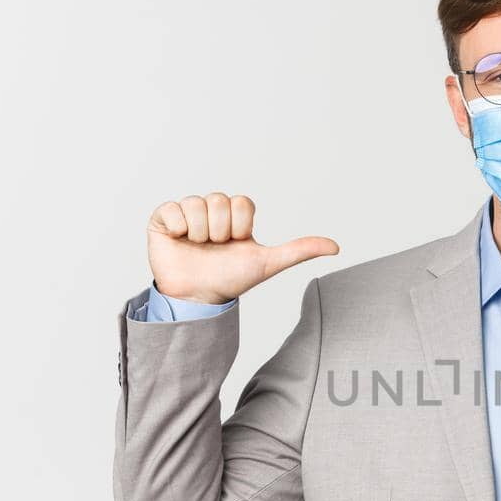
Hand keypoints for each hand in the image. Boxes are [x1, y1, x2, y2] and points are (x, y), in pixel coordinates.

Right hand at [146, 193, 338, 303]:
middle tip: (215, 248)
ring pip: (197, 204)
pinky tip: (180, 242)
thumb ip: (299, 251)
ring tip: (197, 247)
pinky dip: (178, 228)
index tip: (236, 244)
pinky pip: (173, 208)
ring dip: (200, 232)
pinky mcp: (163, 218)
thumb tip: (336, 247)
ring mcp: (186, 212)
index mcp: (234, 215)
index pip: (242, 203)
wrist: (198, 298)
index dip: (240, 228)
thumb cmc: (231, 280)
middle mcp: (211, 209)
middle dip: (220, 232)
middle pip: (220, 201)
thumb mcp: (268, 264)